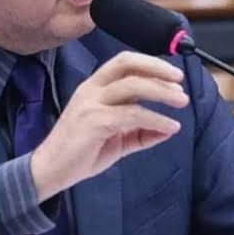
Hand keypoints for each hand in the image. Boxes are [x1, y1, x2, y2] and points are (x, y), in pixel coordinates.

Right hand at [31, 51, 187, 201]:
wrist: (51, 171)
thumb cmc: (82, 152)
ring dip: (162, 91)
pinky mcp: (94, 121)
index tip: (174, 75)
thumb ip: (141, 132)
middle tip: (180, 81)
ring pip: (132, 85)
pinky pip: (131, 115)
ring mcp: (91, 103)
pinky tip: (170, 127)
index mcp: (95, 87)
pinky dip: (155, 119)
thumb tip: (169, 129)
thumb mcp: (117, 139)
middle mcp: (92, 89)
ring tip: (182, 101)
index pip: (124, 63)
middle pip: (127, 64)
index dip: (151, 64)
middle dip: (157, 67)